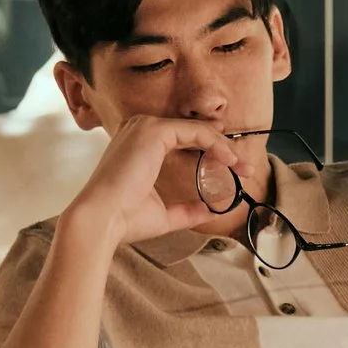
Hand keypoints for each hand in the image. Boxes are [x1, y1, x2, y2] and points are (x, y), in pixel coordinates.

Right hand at [60, 115, 231, 247]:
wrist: (103, 220)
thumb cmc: (124, 219)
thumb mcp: (164, 214)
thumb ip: (187, 209)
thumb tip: (208, 211)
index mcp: (139, 146)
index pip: (182, 140)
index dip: (211, 150)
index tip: (233, 167)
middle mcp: (140, 131)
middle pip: (192, 132)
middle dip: (222, 147)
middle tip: (245, 166)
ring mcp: (145, 128)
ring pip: (196, 129)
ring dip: (223, 146)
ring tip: (241, 166)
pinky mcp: (152, 131)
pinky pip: (194, 131)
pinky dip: (214, 143)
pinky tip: (228, 160)